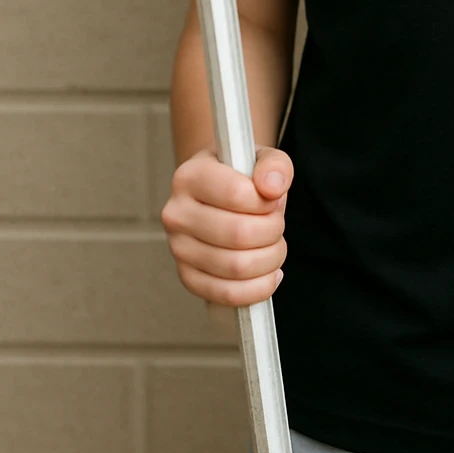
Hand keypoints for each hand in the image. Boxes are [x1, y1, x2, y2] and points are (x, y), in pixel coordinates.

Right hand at [160, 144, 292, 307]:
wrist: (222, 197)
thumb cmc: (242, 178)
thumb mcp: (262, 159)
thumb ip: (275, 166)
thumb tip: (272, 187)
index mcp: (190, 176)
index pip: (236, 194)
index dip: (266, 202)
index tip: (272, 200)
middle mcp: (177, 213)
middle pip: (239, 234)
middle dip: (272, 232)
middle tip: (277, 225)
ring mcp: (179, 248)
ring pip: (236, 266)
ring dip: (270, 259)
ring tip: (274, 246)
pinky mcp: (188, 277)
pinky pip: (227, 293)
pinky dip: (258, 287)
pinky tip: (269, 272)